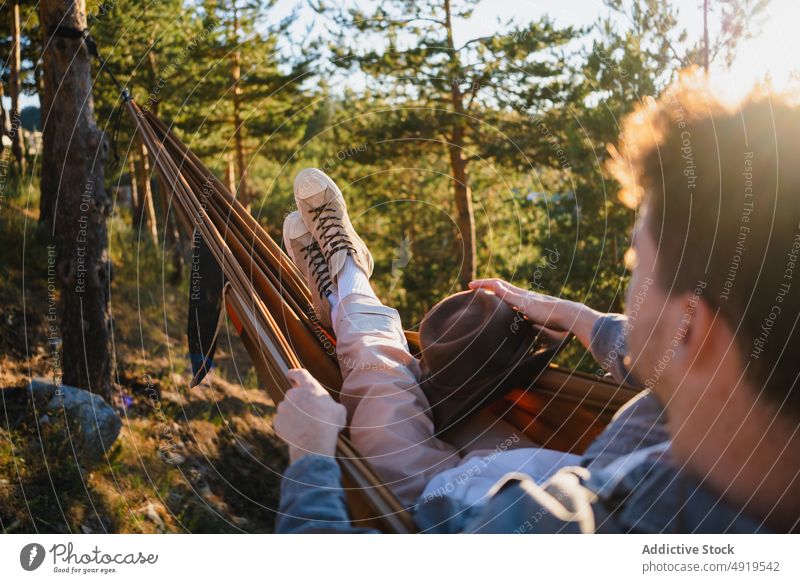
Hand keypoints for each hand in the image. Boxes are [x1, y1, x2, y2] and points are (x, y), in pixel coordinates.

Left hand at [274, 369, 346, 463]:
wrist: (314, 442)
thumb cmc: (329, 424)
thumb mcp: (339, 411)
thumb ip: (331, 405)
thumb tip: (330, 408)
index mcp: (310, 387)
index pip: (301, 374)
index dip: (295, 373)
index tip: (290, 374)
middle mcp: (294, 394)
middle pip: (294, 395)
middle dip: (300, 403)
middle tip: (310, 416)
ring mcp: (284, 407)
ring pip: (287, 409)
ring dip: (294, 415)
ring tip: (305, 428)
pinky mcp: (278, 421)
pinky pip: (283, 422)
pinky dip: (289, 427)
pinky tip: (298, 434)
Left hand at [468, 278, 601, 347]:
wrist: (569, 316)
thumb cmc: (559, 323)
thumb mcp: (541, 325)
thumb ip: (534, 325)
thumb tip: (531, 329)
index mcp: (526, 301)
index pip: (506, 293)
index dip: (494, 292)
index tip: (481, 293)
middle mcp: (523, 295)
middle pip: (500, 286)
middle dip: (485, 285)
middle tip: (471, 285)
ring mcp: (523, 297)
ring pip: (501, 286)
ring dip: (486, 285)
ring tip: (473, 285)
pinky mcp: (524, 301)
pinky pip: (506, 292)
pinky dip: (496, 289)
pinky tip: (487, 288)